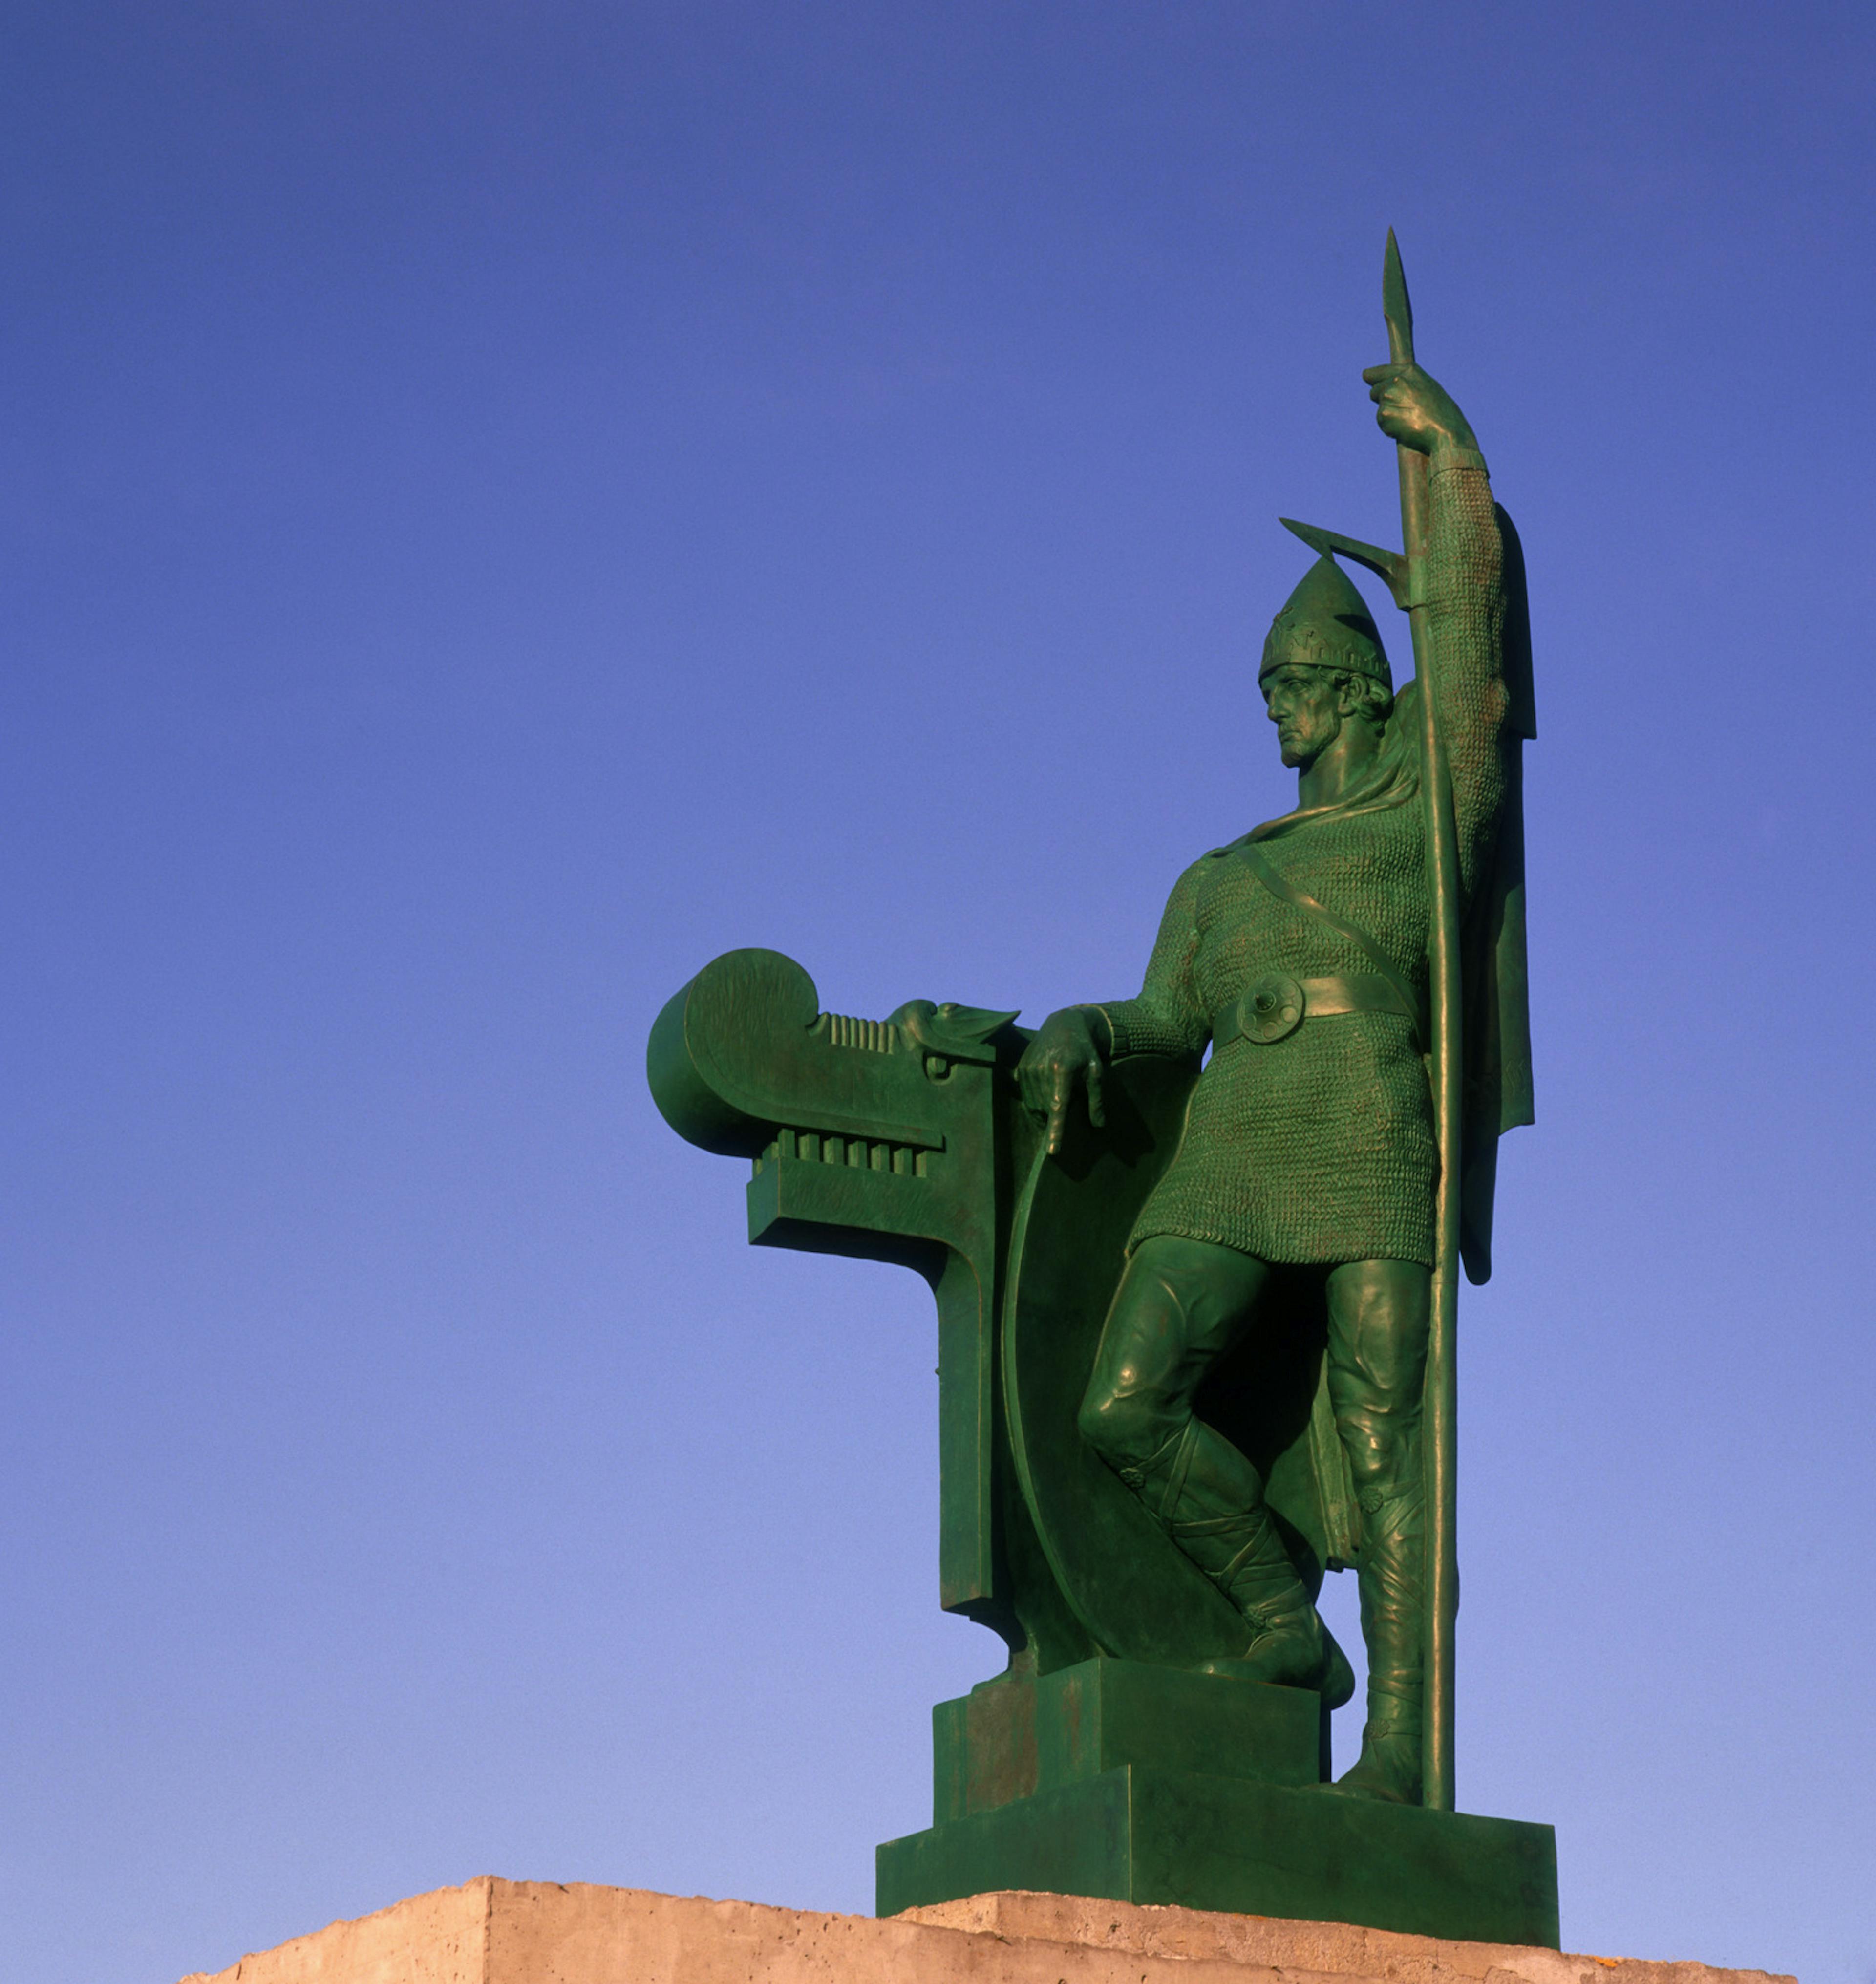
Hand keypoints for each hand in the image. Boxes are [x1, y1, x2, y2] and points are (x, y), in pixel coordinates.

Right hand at [1017, 1008, 1106, 1156]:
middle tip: (1069, 1098)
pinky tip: (1046, 1088)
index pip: (1058, 1106)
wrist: (1063, 1024)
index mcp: (1063, 1069)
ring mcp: (1028, 1069)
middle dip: (1056, 1114)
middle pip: (1046, 1109)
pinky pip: (1026, 1097)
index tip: (1052, 1150)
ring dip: (1046, 1109)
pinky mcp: (1020, 1069)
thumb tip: (1098, 1125)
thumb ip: (1096, 1099)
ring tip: (1058, 1091)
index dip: (1056, 1130)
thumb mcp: (1096, 1071)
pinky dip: (1036, 1100)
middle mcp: (1041, 1069)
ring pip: (1034, 1106)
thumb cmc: (1084, 1049)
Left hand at [1361, 361, 1476, 456]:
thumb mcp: (1428, 388)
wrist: (1445, 432)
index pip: (1374, 374)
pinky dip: (1391, 428)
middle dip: (1383, 401)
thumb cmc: (1441, 413)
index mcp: (1408, 371)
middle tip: (1404, 410)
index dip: (1372, 379)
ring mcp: (1388, 398)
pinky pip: (1383, 424)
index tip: (1368, 380)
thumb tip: (1389, 386)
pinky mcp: (1384, 416)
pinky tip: (1407, 429)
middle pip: (1374, 392)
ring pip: (1380, 410)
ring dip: (1391, 417)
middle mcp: (1395, 381)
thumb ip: (1408, 383)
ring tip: (1411, 420)